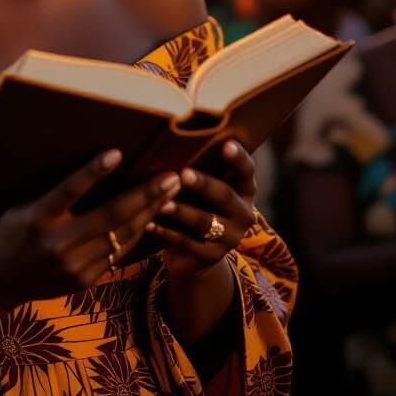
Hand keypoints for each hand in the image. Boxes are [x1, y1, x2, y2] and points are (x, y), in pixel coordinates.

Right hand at [0, 150, 180, 309]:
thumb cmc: (13, 233)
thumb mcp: (24, 207)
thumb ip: (53, 195)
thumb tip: (94, 169)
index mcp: (37, 218)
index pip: (69, 190)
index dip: (93, 172)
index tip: (118, 153)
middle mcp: (57, 243)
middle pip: (109, 216)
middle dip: (144, 194)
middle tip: (170, 176)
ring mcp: (73, 266)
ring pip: (121, 235)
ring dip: (149, 212)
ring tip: (170, 193)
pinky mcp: (84, 281)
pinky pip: (118, 254)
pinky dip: (137, 233)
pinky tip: (153, 217)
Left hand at [146, 140, 256, 279]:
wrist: (194, 251)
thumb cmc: (196, 203)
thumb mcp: (202, 187)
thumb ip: (199, 167)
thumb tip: (173, 138)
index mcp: (245, 190)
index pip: (247, 171)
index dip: (239, 157)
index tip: (226, 144)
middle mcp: (244, 214)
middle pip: (225, 195)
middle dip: (203, 184)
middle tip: (183, 173)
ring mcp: (230, 238)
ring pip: (205, 222)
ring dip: (182, 211)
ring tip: (162, 203)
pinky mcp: (212, 257)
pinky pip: (188, 243)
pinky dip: (166, 233)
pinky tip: (149, 224)